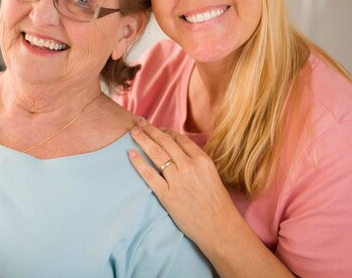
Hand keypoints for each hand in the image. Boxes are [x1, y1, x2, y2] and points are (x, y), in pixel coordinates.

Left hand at [128, 120, 294, 276]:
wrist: (220, 229)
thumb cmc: (218, 205)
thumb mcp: (212, 176)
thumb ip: (197, 163)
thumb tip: (180, 153)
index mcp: (203, 161)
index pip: (180, 139)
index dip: (165, 131)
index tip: (156, 128)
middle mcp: (189, 167)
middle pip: (165, 142)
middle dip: (150, 130)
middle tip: (138, 123)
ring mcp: (178, 181)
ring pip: (156, 154)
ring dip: (142, 140)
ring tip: (133, 132)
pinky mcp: (167, 196)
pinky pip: (149, 175)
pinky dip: (138, 163)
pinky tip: (131, 154)